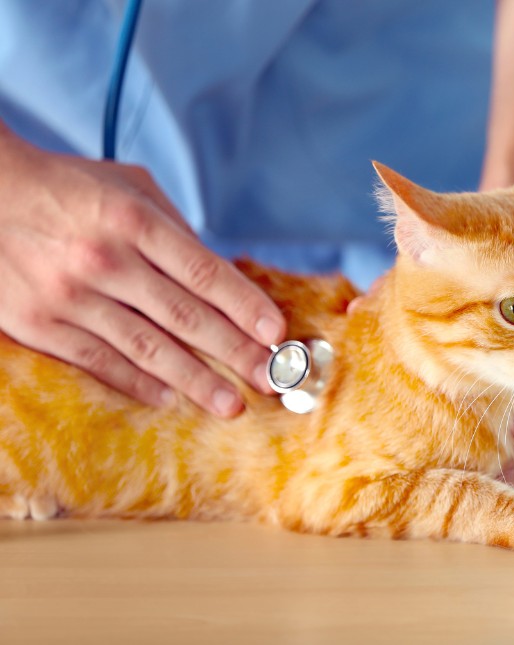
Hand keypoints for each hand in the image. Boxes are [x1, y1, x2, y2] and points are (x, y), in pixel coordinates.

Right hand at [0, 126, 284, 415]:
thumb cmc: (70, 188)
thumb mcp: (129, 186)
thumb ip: (175, 228)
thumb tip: (218, 276)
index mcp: (133, 220)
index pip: (204, 272)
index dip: (244, 306)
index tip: (275, 333)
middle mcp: (106, 259)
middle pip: (185, 316)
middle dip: (234, 353)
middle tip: (268, 379)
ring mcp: (71, 295)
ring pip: (147, 348)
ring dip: (194, 381)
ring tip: (229, 404)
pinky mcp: (40, 324)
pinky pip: (100, 361)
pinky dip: (138, 383)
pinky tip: (170, 398)